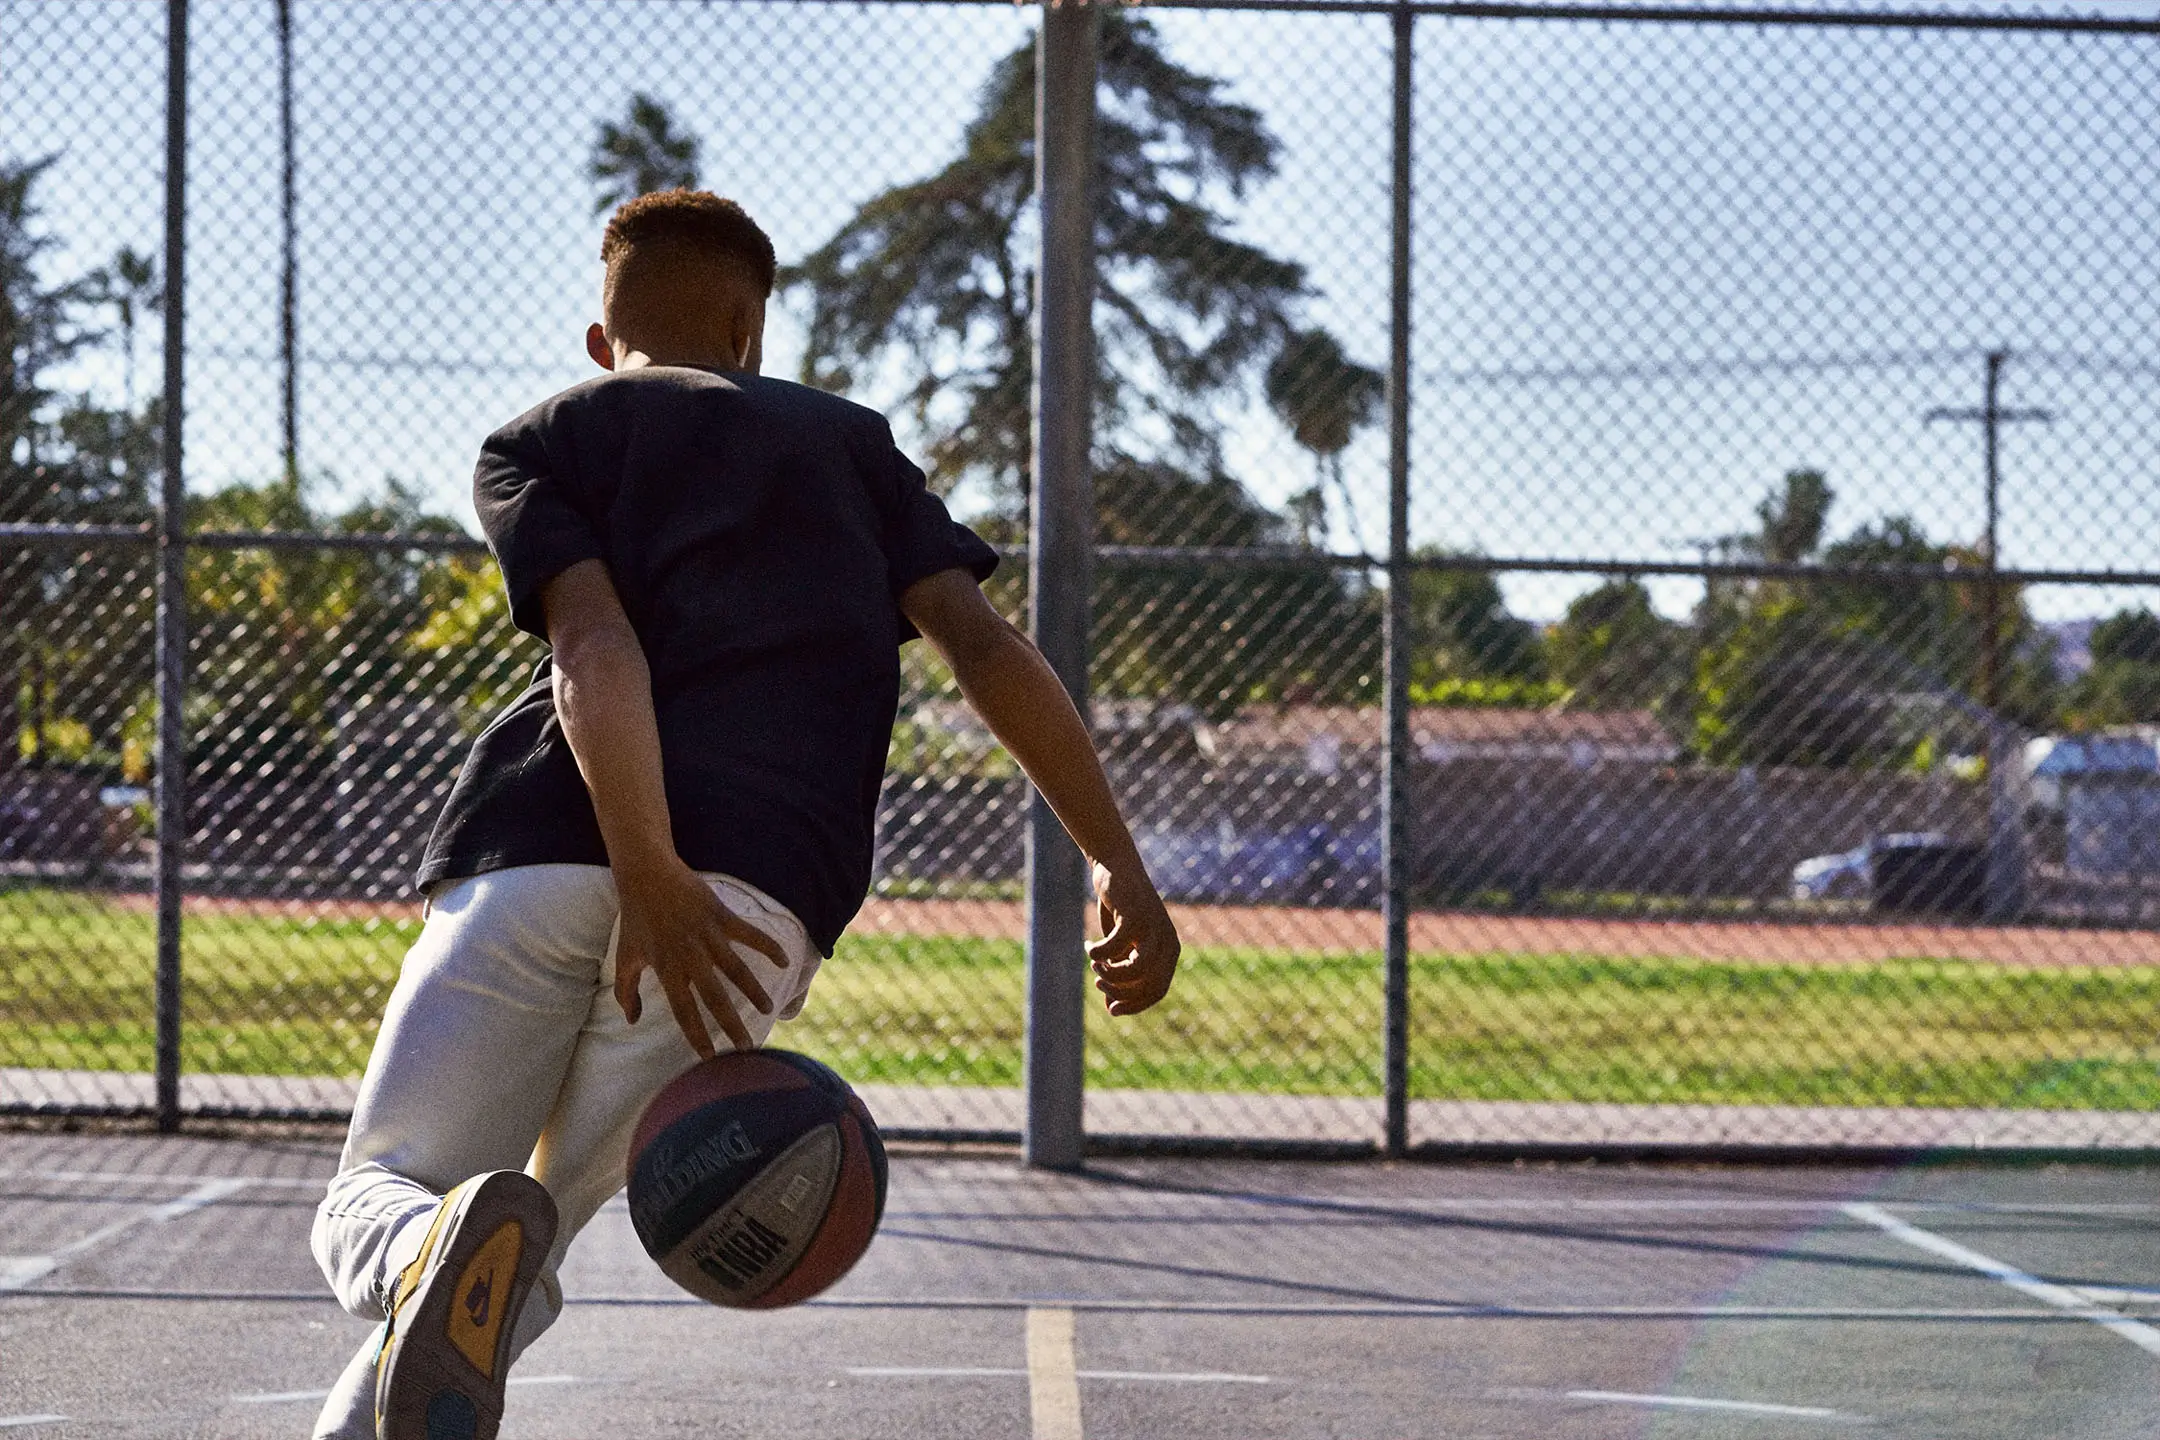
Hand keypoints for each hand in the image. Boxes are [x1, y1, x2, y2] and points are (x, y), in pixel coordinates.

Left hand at [612, 858, 789, 1056]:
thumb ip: (626, 991)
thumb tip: (631, 1020)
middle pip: (716, 998)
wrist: (647, 874)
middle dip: (733, 1024)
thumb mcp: (625, 956)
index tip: (710, 1056)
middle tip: (748, 1046)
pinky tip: (784, 961)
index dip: (697, 1034)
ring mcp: (708, 935)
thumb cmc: (635, 917)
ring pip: (737, 970)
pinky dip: (768, 946)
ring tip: (768, 1010)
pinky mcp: (721, 916)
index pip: (684, 1010)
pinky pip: (750, 934)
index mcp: (667, 969)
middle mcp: (690, 956)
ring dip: (754, 991)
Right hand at [1089, 857, 1179, 1015]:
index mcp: (1169, 951)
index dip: (1135, 1004)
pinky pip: (1115, 947)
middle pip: (1148, 984)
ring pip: (1136, 970)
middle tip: (1098, 982)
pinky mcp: (1135, 916)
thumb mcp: (1122, 947)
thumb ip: (1121, 974)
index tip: (1112, 1010)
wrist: (1117, 869)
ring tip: (1095, 966)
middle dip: (1119, 991)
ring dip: (1110, 974)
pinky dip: (1098, 953)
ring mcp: (1153, 928)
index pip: (1157, 990)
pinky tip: (1089, 946)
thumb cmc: (1120, 911)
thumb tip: (1113, 1007)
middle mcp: (1167, 941)